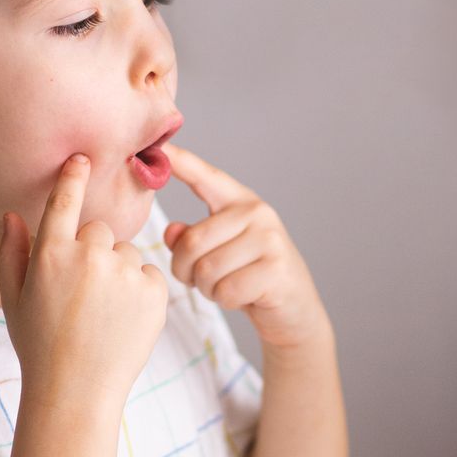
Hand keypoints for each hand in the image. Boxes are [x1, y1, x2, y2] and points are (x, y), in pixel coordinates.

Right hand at [0, 153, 168, 415]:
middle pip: (100, 230)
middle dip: (93, 252)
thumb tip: (13, 214)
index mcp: (52, 253)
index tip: (83, 158)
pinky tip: (123, 320)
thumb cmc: (39, 346)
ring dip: (117, 273)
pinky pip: (149, 274)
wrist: (77, 392)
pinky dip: (140, 291)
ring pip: (126, 253)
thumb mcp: (14, 300)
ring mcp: (125, 272)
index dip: (74, 176)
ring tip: (102, 314)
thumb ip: (12, 252)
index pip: (66, 200)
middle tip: (81, 294)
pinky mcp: (155, 290)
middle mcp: (90, 255)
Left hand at [161, 143, 331, 349]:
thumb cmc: (250, 278)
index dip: (181, 162)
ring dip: (206, 288)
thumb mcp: (219, 253)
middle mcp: (257, 213)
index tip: (161, 146)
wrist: (295, 310)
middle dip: (185, 271)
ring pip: (206, 269)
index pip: (206, 178)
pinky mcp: (275, 270)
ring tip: (224, 287)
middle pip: (192, 241)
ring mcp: (269, 240)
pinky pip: (225, 290)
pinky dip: (224, 301)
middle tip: (200, 281)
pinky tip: (241, 297)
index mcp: (241, 202)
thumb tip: (172, 231)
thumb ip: (193, 239)